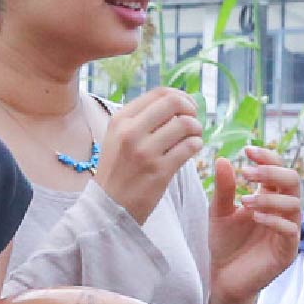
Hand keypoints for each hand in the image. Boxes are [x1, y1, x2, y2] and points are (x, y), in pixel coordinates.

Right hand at [92, 87, 201, 226]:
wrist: (107, 209)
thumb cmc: (117, 173)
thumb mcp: (117, 138)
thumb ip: (139, 120)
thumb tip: (174, 103)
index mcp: (121, 120)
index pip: (158, 94)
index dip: (180, 96)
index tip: (187, 107)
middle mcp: (131, 132)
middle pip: (174, 104)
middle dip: (190, 110)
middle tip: (193, 121)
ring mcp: (145, 152)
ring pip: (185, 125)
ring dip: (196, 129)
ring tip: (194, 137)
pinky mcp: (159, 171)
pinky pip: (188, 147)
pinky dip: (196, 145)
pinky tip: (193, 149)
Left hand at [207, 149, 303, 303]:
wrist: (224, 278)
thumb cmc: (226, 244)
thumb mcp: (219, 213)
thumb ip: (223, 189)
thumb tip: (223, 159)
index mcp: (269, 197)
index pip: (277, 169)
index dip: (267, 157)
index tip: (247, 151)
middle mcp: (283, 211)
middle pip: (292, 180)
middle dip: (272, 172)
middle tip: (247, 173)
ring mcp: (288, 230)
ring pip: (293, 204)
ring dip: (270, 198)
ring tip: (245, 201)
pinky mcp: (287, 251)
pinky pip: (290, 230)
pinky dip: (274, 220)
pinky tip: (255, 217)